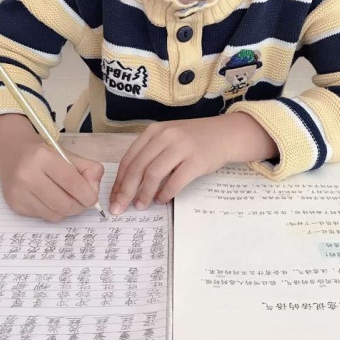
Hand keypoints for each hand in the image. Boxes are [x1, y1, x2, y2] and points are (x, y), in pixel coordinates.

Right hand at [0, 114, 103, 221]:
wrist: (12, 153)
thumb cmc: (45, 155)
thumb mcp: (69, 155)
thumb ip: (89, 170)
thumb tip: (94, 192)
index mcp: (43, 157)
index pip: (73, 183)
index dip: (88, 195)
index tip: (93, 198)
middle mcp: (27, 175)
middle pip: (65, 204)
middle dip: (80, 206)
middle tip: (82, 201)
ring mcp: (19, 191)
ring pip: (55, 215)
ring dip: (67, 211)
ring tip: (66, 198)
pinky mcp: (14, 204)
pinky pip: (44, 217)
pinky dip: (53, 212)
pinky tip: (50, 199)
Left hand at [110, 113, 277, 213]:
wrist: (226, 134)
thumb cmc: (194, 140)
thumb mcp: (168, 138)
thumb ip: (150, 154)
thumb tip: (129, 185)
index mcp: (154, 131)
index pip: (129, 158)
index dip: (119, 181)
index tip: (113, 198)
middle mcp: (166, 136)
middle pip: (138, 167)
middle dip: (126, 191)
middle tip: (119, 208)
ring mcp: (182, 147)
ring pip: (154, 174)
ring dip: (144, 194)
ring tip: (141, 206)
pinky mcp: (197, 160)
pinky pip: (175, 181)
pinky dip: (166, 193)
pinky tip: (162, 200)